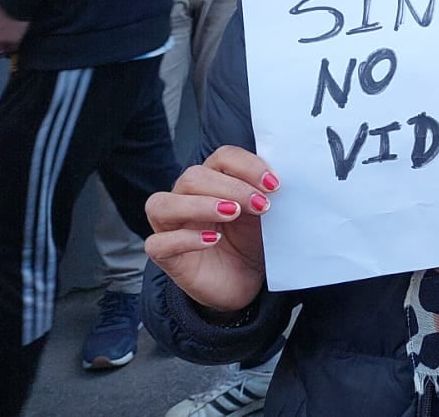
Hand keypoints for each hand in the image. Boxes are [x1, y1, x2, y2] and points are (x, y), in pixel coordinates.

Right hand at [145, 146, 278, 313]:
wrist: (247, 282)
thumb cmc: (252, 242)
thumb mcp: (264, 214)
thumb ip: (266, 193)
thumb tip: (280, 178)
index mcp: (214, 181)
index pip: (221, 157)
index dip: (247, 166)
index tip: (274, 184)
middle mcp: (186, 199)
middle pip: (192, 177)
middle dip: (231, 187)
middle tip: (260, 205)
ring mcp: (171, 227)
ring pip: (162, 204)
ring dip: (200, 205)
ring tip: (233, 214)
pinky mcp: (166, 257)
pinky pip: (158, 243)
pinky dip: (185, 239)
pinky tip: (213, 240)